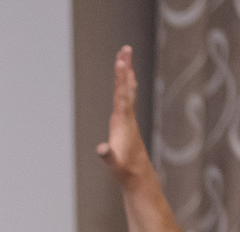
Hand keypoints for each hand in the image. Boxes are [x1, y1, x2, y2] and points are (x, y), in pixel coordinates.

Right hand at [94, 45, 150, 186]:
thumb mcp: (114, 163)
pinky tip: (128, 80)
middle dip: (125, 68)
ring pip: (128, 90)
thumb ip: (108, 155)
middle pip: (126, 87)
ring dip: (127, 73)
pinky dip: (126, 85)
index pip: (122, 94)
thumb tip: (102, 149)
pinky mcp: (128, 122)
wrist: (138, 175)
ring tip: (126, 57)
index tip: (121, 61)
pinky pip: (127, 98)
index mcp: (122, 121)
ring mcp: (128, 118)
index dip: (121, 78)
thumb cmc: (125, 169)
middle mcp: (127, 116)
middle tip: (125, 48)